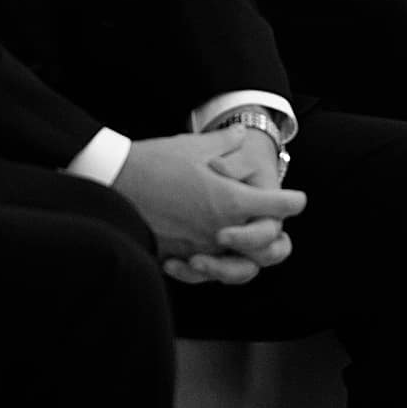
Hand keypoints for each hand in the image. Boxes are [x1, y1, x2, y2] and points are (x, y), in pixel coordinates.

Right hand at [116, 128, 305, 280]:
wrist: (110, 184)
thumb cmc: (153, 162)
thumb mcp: (193, 146)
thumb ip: (225, 142)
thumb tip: (241, 134)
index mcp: (229, 200)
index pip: (278, 206)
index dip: (292, 201)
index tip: (296, 199)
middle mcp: (219, 230)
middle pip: (267, 246)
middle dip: (274, 234)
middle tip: (270, 222)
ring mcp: (198, 248)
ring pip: (238, 267)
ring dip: (245, 256)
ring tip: (241, 244)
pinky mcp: (176, 257)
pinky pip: (203, 273)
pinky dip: (209, 267)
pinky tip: (204, 255)